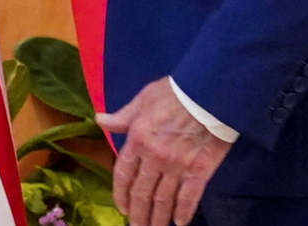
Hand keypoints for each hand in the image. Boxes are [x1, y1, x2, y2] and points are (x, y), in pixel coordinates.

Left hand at [97, 77, 230, 225]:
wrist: (208, 95)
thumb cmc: (173, 93)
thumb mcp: (142, 100)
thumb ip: (122, 116)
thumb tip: (99, 120)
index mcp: (137, 139)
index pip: (123, 173)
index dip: (120, 193)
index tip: (121, 208)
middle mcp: (154, 157)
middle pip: (142, 192)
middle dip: (138, 213)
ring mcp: (176, 166)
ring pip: (163, 199)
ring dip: (157, 218)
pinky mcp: (199, 171)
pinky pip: (189, 197)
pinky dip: (183, 211)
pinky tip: (180, 223)